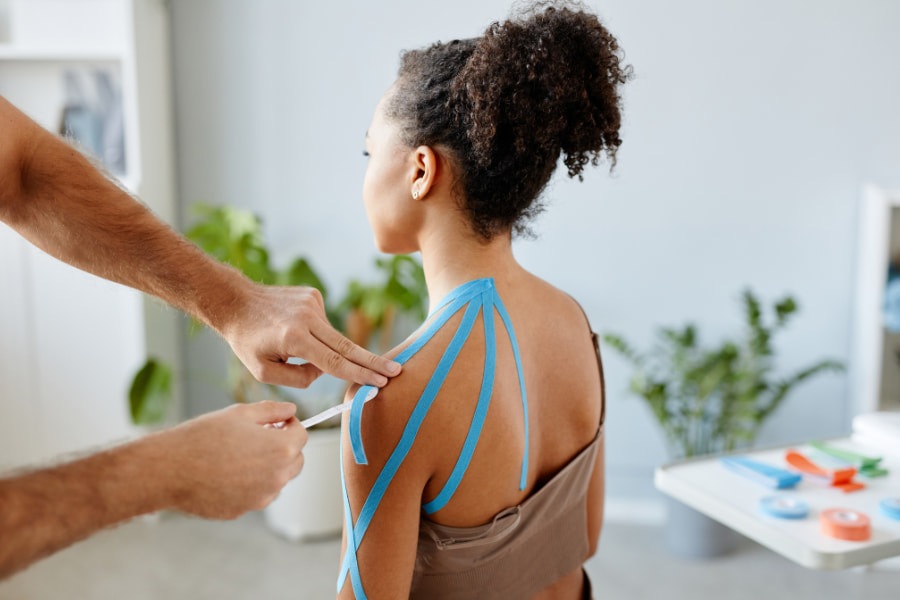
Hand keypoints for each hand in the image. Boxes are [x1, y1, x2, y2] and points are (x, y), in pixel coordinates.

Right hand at [145, 401, 306, 519]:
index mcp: (280, 450)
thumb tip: (290, 410)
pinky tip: (224, 473)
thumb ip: (272, 411)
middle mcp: (276, 477)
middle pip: (295, 460)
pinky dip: (248, 484)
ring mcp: (260, 498)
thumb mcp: (240, 413)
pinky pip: (255, 494)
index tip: (276, 423)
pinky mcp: (243, 510)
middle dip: (284, 447)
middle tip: (259, 437)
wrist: (169, 470)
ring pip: (276, 480)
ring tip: (237, 455)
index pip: (302, 435)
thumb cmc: (202, 438)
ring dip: (267, 467)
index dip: (290, 425)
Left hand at [220, 283, 400, 388]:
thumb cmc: (247, 341)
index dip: (360, 374)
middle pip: (347, 347)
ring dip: (323, 348)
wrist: (236, 301)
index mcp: (294, 339)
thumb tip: (324, 372)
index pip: (335, 362)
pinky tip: (292, 328)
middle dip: (372, 362)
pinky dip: (314, 333)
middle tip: (396, 371)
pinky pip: (322, 324)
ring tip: (287, 345)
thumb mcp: (264, 372)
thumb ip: (298, 379)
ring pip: (332, 337)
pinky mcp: (314, 295)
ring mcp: (313, 303)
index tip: (380, 381)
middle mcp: (307, 318)